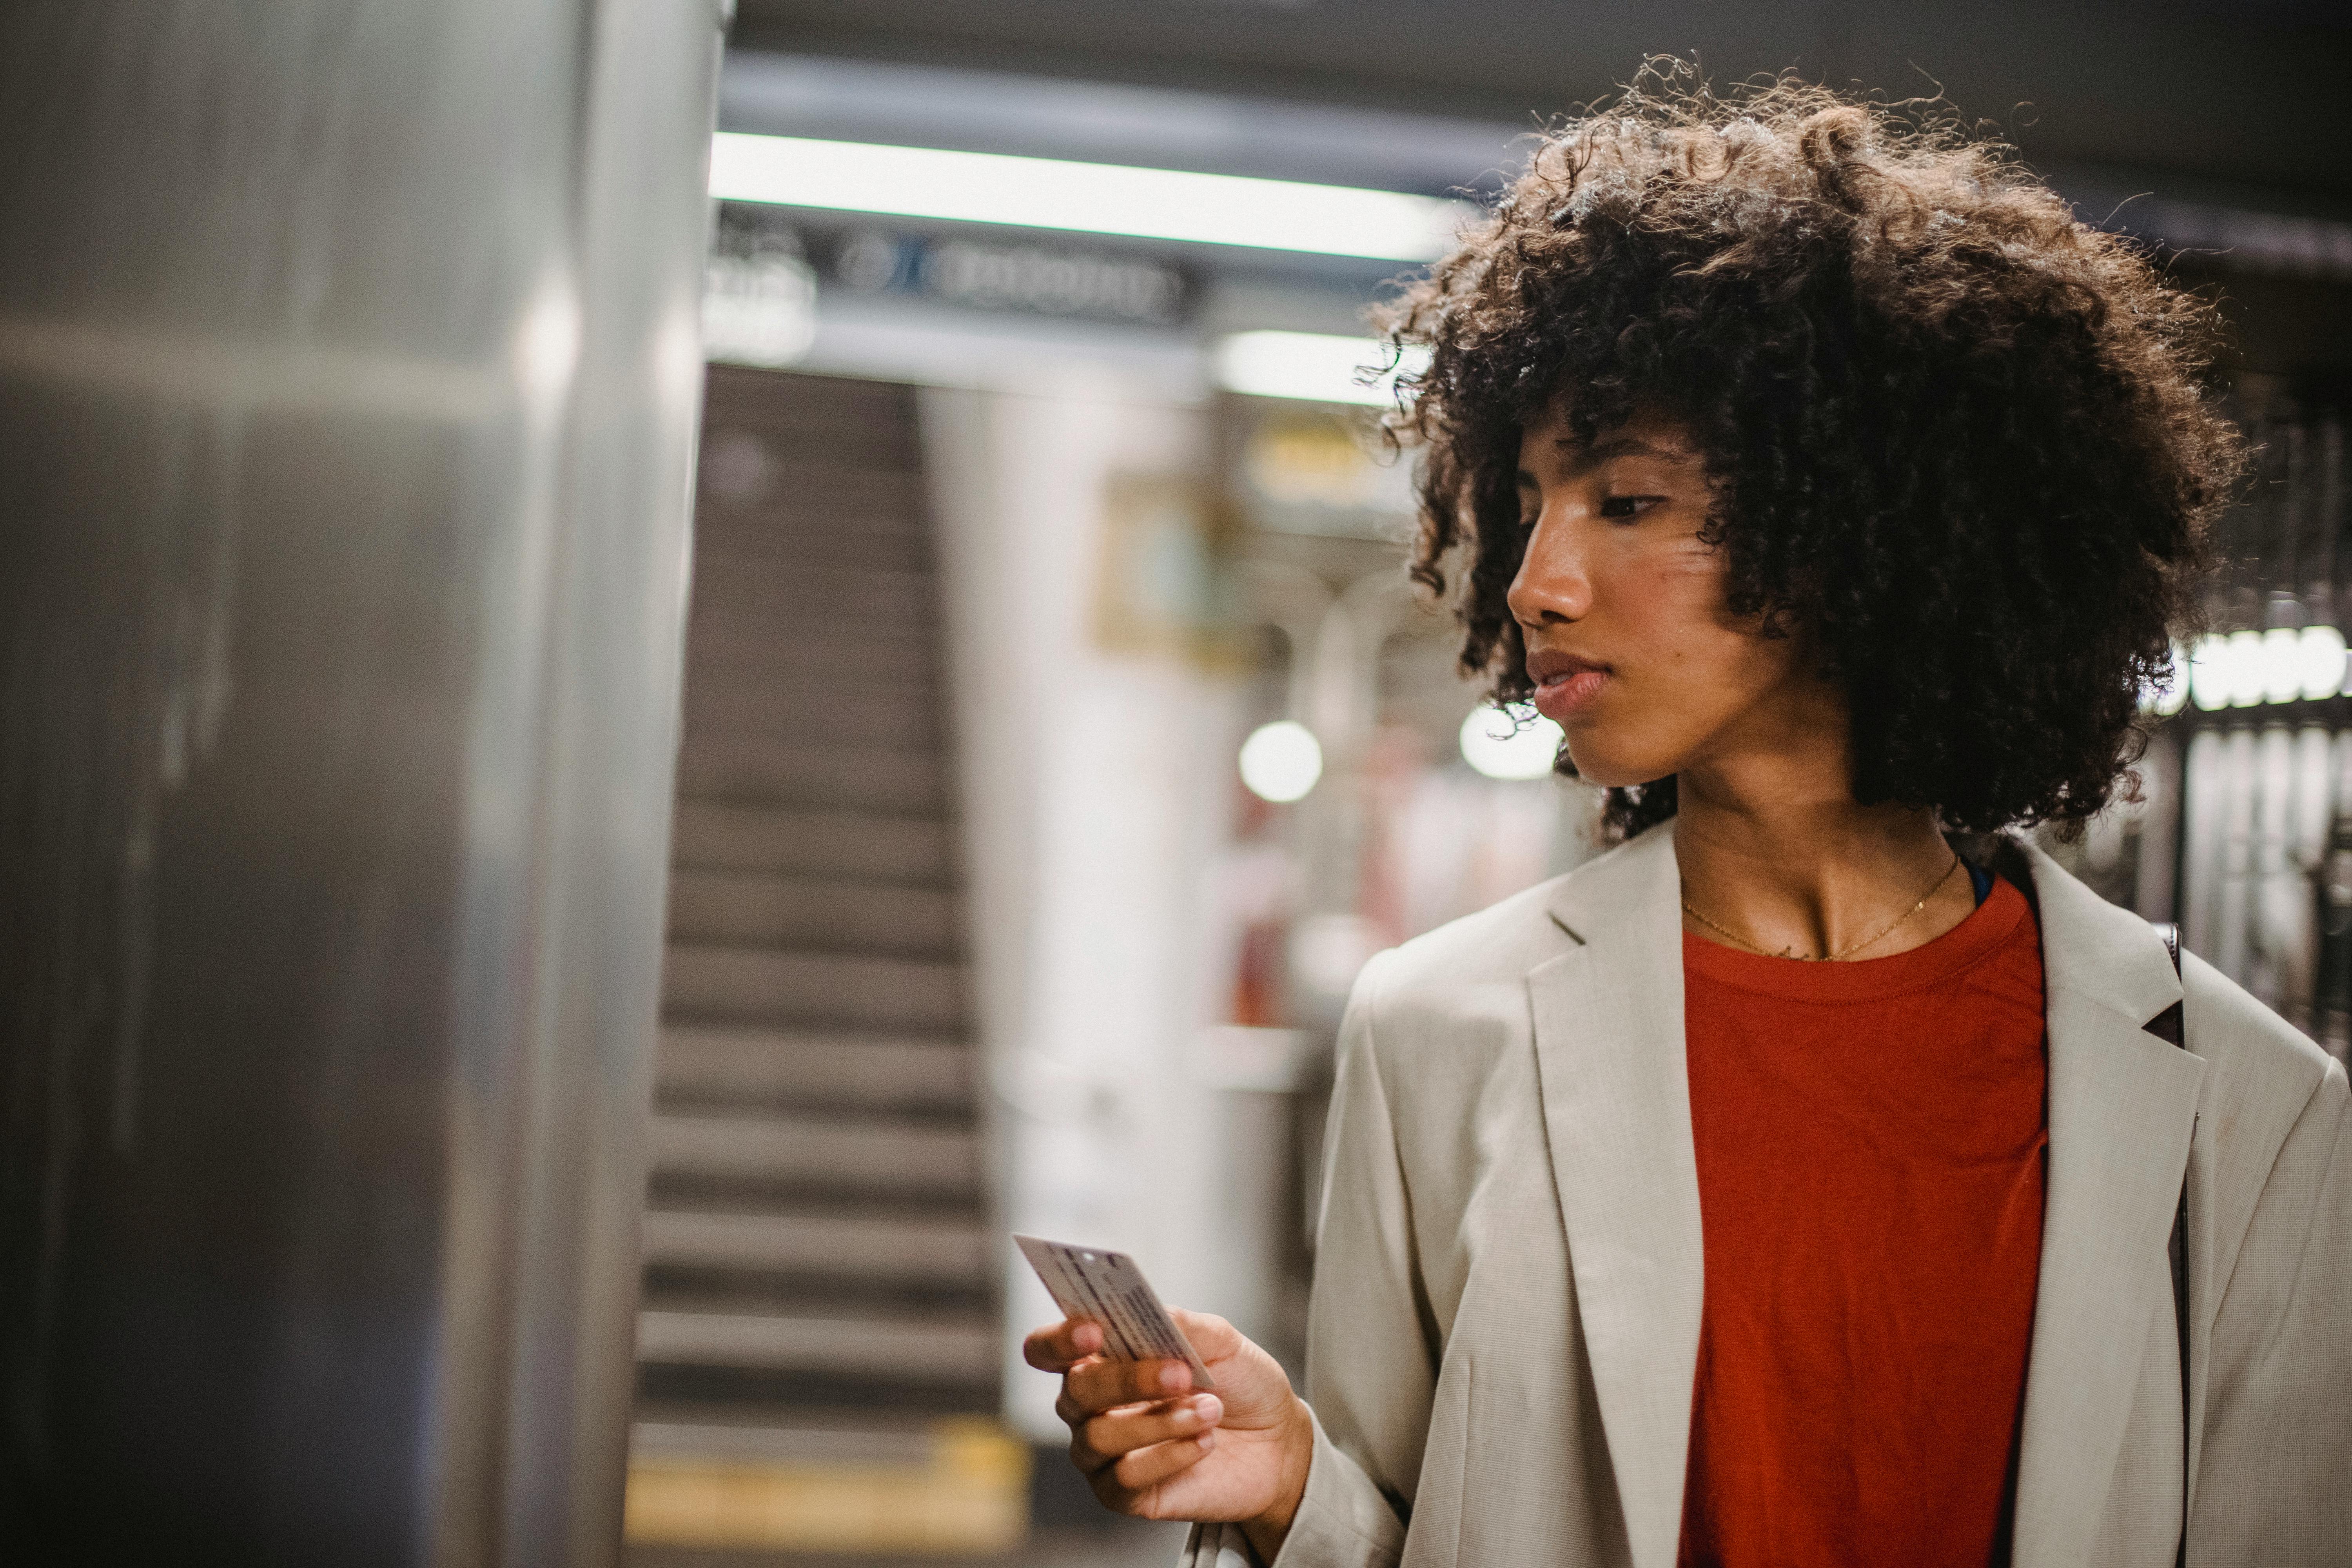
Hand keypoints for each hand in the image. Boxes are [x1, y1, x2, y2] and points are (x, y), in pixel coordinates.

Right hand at [1024, 1308, 1312, 1554]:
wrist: (1277, 1442)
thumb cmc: (1238, 1383)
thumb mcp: (1221, 1341)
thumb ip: (1181, 1324)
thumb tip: (1151, 1312)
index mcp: (1101, 1358)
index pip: (1047, 1349)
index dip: (1059, 1340)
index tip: (1093, 1330)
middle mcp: (1090, 1406)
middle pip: (1075, 1392)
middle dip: (1128, 1379)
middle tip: (1181, 1374)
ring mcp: (1102, 1452)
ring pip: (1100, 1436)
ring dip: (1160, 1421)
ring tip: (1210, 1410)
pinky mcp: (1122, 1494)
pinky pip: (1126, 1477)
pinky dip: (1170, 1455)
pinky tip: (1205, 1443)